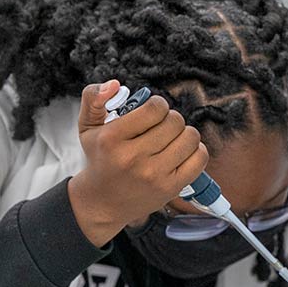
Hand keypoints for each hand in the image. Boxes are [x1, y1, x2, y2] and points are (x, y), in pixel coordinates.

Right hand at [68, 80, 207, 246]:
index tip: (153, 112)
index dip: (158, 105)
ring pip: (190, 137)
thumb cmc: (99, 159)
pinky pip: (200, 159)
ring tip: (171, 139)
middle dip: (171, 119)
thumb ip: (94, 98)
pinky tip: (181, 153)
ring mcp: (153, 175)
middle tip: (161, 127)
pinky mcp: (170, 188)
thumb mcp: (88, 127)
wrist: (102, 202)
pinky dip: (196, 151)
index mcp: (112, 139)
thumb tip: (114, 84)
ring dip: (184, 134)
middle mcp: (133, 158)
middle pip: (175, 121)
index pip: (155, 108)